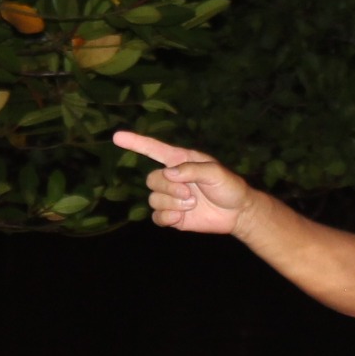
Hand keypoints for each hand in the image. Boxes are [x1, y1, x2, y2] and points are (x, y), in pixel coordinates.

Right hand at [111, 130, 259, 236]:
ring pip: (153, 199)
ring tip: (192, 204)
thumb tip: (168, 174)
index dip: (135, 142)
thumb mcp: (215, 173)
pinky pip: (156, 217)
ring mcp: (170, 197)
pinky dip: (166, 218)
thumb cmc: (229, 186)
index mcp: (180, 161)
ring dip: (172, 204)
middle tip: (190, 194)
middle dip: (169, 189)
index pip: (153, 149)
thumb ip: (192, 169)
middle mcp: (171, 178)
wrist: (237, 212)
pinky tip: (180, 218)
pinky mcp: (172, 215)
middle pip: (151, 180)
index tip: (117, 137)